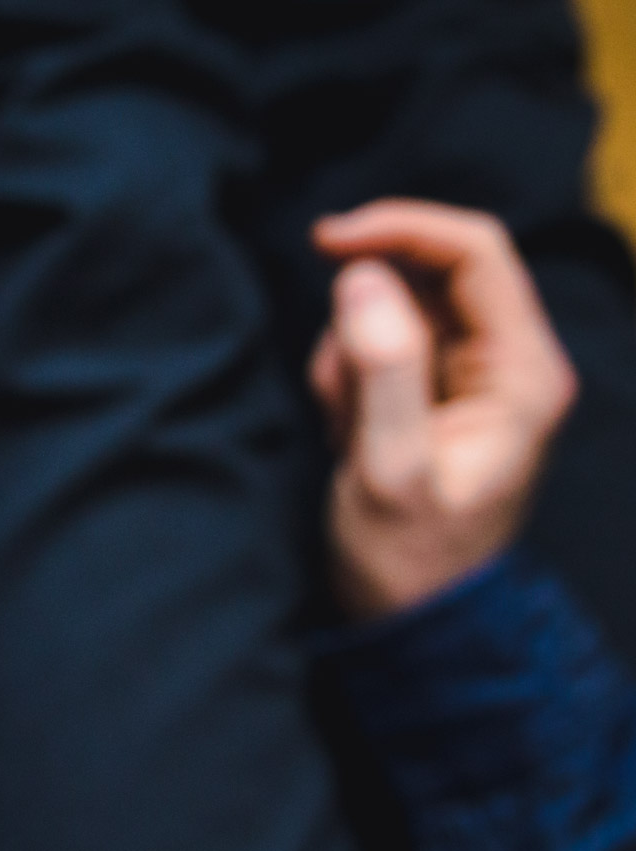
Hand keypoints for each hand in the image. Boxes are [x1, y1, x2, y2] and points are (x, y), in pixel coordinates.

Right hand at [310, 199, 576, 617]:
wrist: (411, 620)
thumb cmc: (410, 560)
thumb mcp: (388, 470)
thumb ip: (381, 370)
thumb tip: (361, 274)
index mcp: (524, 371)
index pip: (475, 251)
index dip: (402, 229)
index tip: (328, 240)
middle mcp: (507, 361)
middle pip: (427, 275)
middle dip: (364, 319)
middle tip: (342, 396)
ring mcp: (468, 375)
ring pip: (392, 311)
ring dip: (350, 358)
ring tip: (351, 433)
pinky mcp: (431, 390)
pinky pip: (376, 347)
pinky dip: (346, 379)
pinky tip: (351, 435)